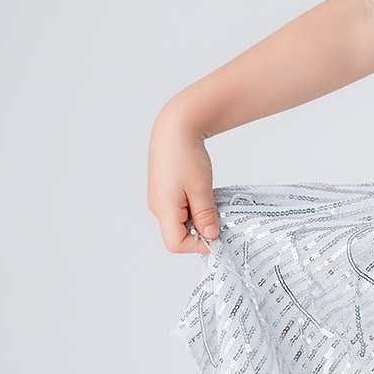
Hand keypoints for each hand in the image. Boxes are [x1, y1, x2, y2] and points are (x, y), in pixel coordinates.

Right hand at [148, 109, 220, 253]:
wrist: (175, 128)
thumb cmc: (185, 154)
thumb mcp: (201, 188)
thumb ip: (205, 215)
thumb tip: (210, 237)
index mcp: (163, 209)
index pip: (176, 243)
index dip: (197, 244)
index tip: (216, 233)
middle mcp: (157, 207)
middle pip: (178, 234)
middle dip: (199, 230)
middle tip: (217, 214)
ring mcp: (159, 200)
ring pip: (180, 222)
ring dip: (198, 218)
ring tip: (208, 199)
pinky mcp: (164, 193)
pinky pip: (179, 210)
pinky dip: (193, 208)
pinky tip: (201, 194)